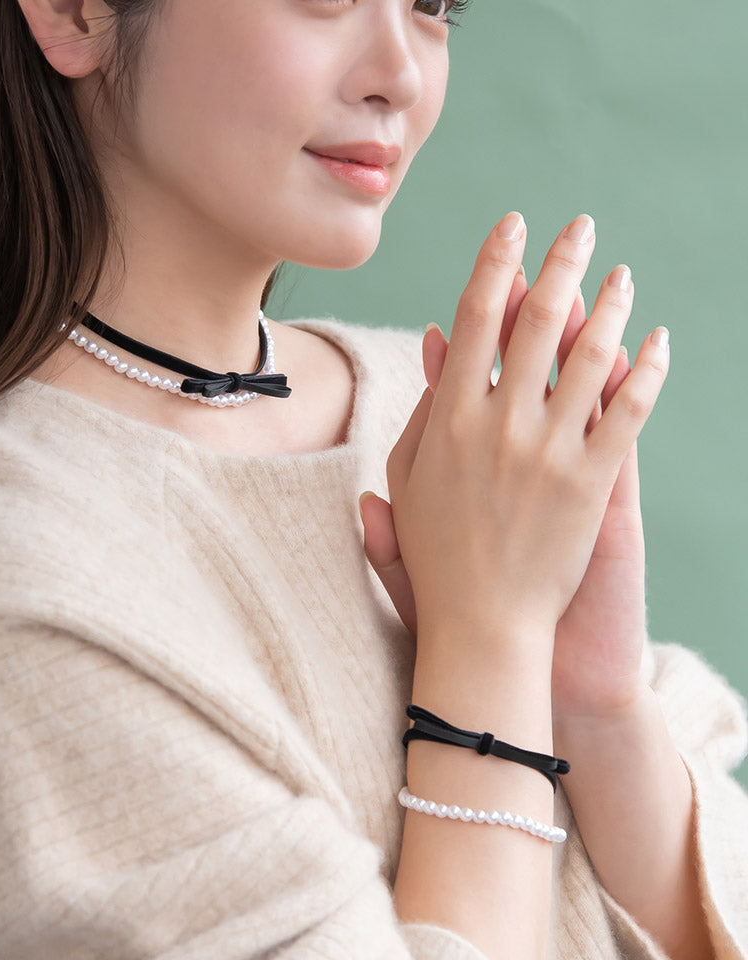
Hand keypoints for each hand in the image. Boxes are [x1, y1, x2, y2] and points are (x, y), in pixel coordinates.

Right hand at [368, 213, 669, 668]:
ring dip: (611, 306)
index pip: (476, 317)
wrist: (482, 623)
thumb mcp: (408, 477)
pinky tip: (659, 341)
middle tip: (581, 227)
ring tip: (624, 275)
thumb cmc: (435, 551)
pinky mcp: (592, 482)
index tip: (514, 227)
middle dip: (561, 263)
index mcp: (448, 417)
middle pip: (536, 321)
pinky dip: (648, 371)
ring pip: (590, 357)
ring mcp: (549, 451)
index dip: (496, 263)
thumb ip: (423, 409)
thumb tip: (443, 343)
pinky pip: (629, 412)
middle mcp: (499, 423)